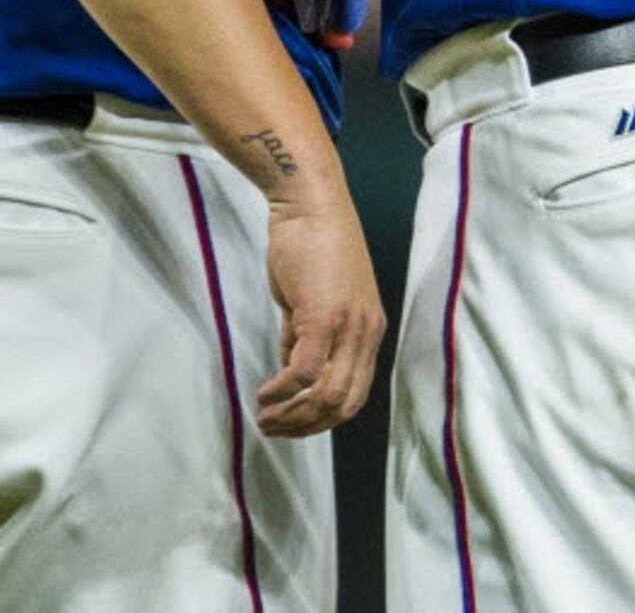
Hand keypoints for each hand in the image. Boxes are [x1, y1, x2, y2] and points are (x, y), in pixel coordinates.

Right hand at [254, 191, 385, 436]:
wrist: (310, 205)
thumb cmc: (310, 245)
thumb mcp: (316, 299)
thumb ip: (307, 335)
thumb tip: (291, 365)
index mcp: (369, 329)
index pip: (355, 393)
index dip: (323, 418)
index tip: (294, 423)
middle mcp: (366, 333)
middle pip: (344, 403)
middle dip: (307, 426)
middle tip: (275, 429)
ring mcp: (349, 327)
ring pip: (326, 395)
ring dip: (293, 416)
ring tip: (266, 418)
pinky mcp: (324, 317)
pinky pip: (304, 372)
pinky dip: (282, 390)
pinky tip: (265, 392)